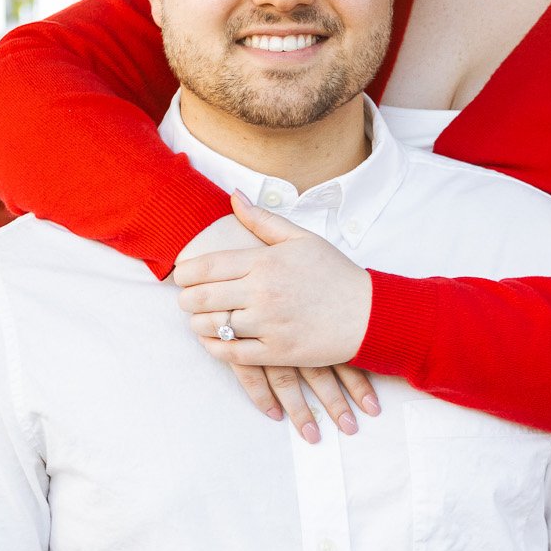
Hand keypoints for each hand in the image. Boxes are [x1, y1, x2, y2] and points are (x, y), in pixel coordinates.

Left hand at [173, 194, 377, 439]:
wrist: (369, 313)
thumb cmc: (335, 273)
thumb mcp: (302, 238)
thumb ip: (263, 220)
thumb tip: (234, 196)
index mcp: (265, 261)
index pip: (207, 266)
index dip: (185, 273)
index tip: (181, 276)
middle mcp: (263, 291)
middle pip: (202, 297)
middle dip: (186, 299)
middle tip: (185, 299)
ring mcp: (269, 324)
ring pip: (212, 326)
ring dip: (197, 323)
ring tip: (199, 319)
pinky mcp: (277, 352)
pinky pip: (231, 354)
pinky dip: (214, 348)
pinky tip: (212, 341)